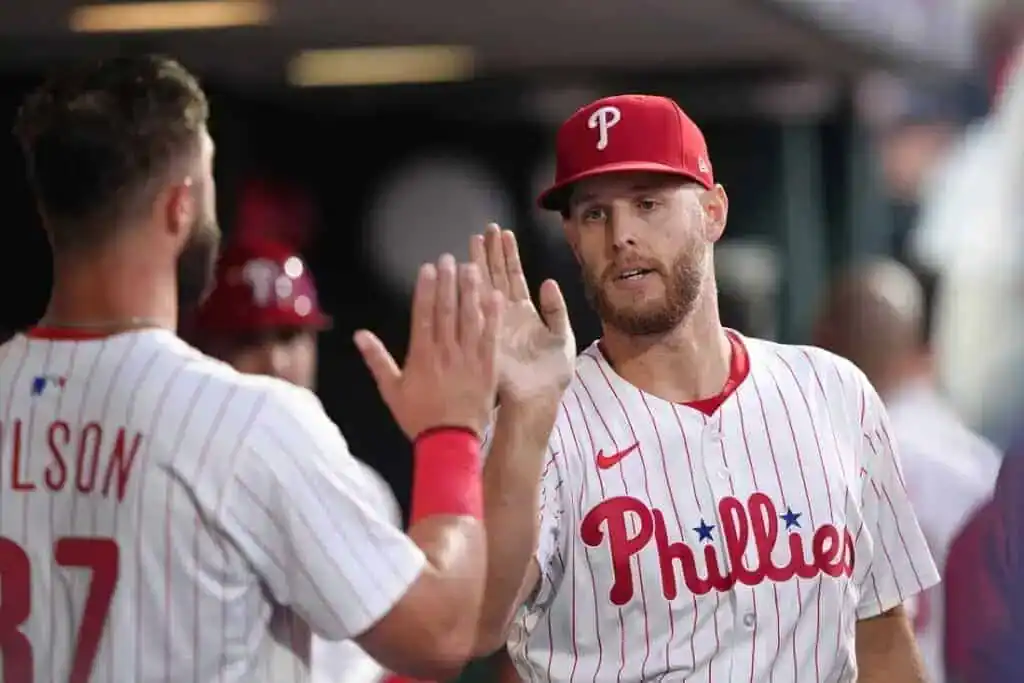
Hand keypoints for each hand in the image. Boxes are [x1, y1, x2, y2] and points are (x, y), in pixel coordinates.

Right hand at [355, 254, 502, 439]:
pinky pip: (491, 337)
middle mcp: (446, 352)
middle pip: (447, 310)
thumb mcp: (392, 390)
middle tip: (450, 259)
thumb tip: (359, 335)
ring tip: (472, 268)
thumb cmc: (419, 418)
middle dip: (448, 282)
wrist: (450, 443)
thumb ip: (377, 359)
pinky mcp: (488, 367)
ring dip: (471, 291)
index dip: (426, 289)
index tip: (428, 268)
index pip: (423, 314)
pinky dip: (493, 316)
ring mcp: (469, 358)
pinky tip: (495, 296)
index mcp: (422, 355)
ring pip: (471, 318)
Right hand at [470, 224, 574, 403]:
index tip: (502, 234)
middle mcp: (506, 314)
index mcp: (525, 313)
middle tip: (485, 229)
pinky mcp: (486, 334)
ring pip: (485, 286)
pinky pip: (479, 308)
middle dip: (490, 252)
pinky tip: (469, 269)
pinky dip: (474, 290)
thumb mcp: (563, 338)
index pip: (514, 277)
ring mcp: (494, 322)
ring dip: (480, 263)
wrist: (538, 399)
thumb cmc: (551, 375)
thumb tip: (548, 283)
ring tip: (475, 239)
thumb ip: (556, 310)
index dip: (508, 255)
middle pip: (496, 276)